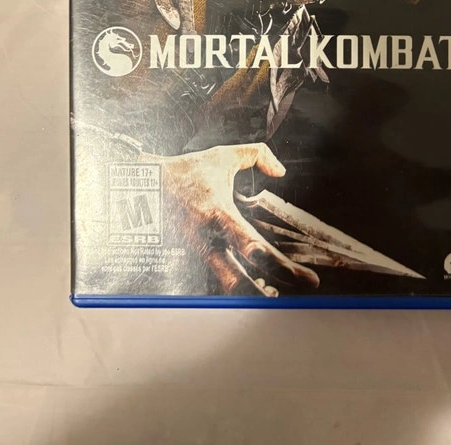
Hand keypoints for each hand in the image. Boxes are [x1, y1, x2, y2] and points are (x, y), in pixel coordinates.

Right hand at [156, 143, 319, 295]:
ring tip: (281, 295)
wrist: (143, 184)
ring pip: (226, 285)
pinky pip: (217, 276)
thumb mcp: (223, 155)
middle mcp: (207, 239)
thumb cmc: (185, 171)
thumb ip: (257, 155)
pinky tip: (258, 286)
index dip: (281, 266)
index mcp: (218, 214)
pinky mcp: (192, 257)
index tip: (307, 279)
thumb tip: (280, 170)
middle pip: (238, 281)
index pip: (252, 248)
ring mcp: (197, 252)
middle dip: (269, 294)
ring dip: (254, 293)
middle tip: (300, 295)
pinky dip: (238, 285)